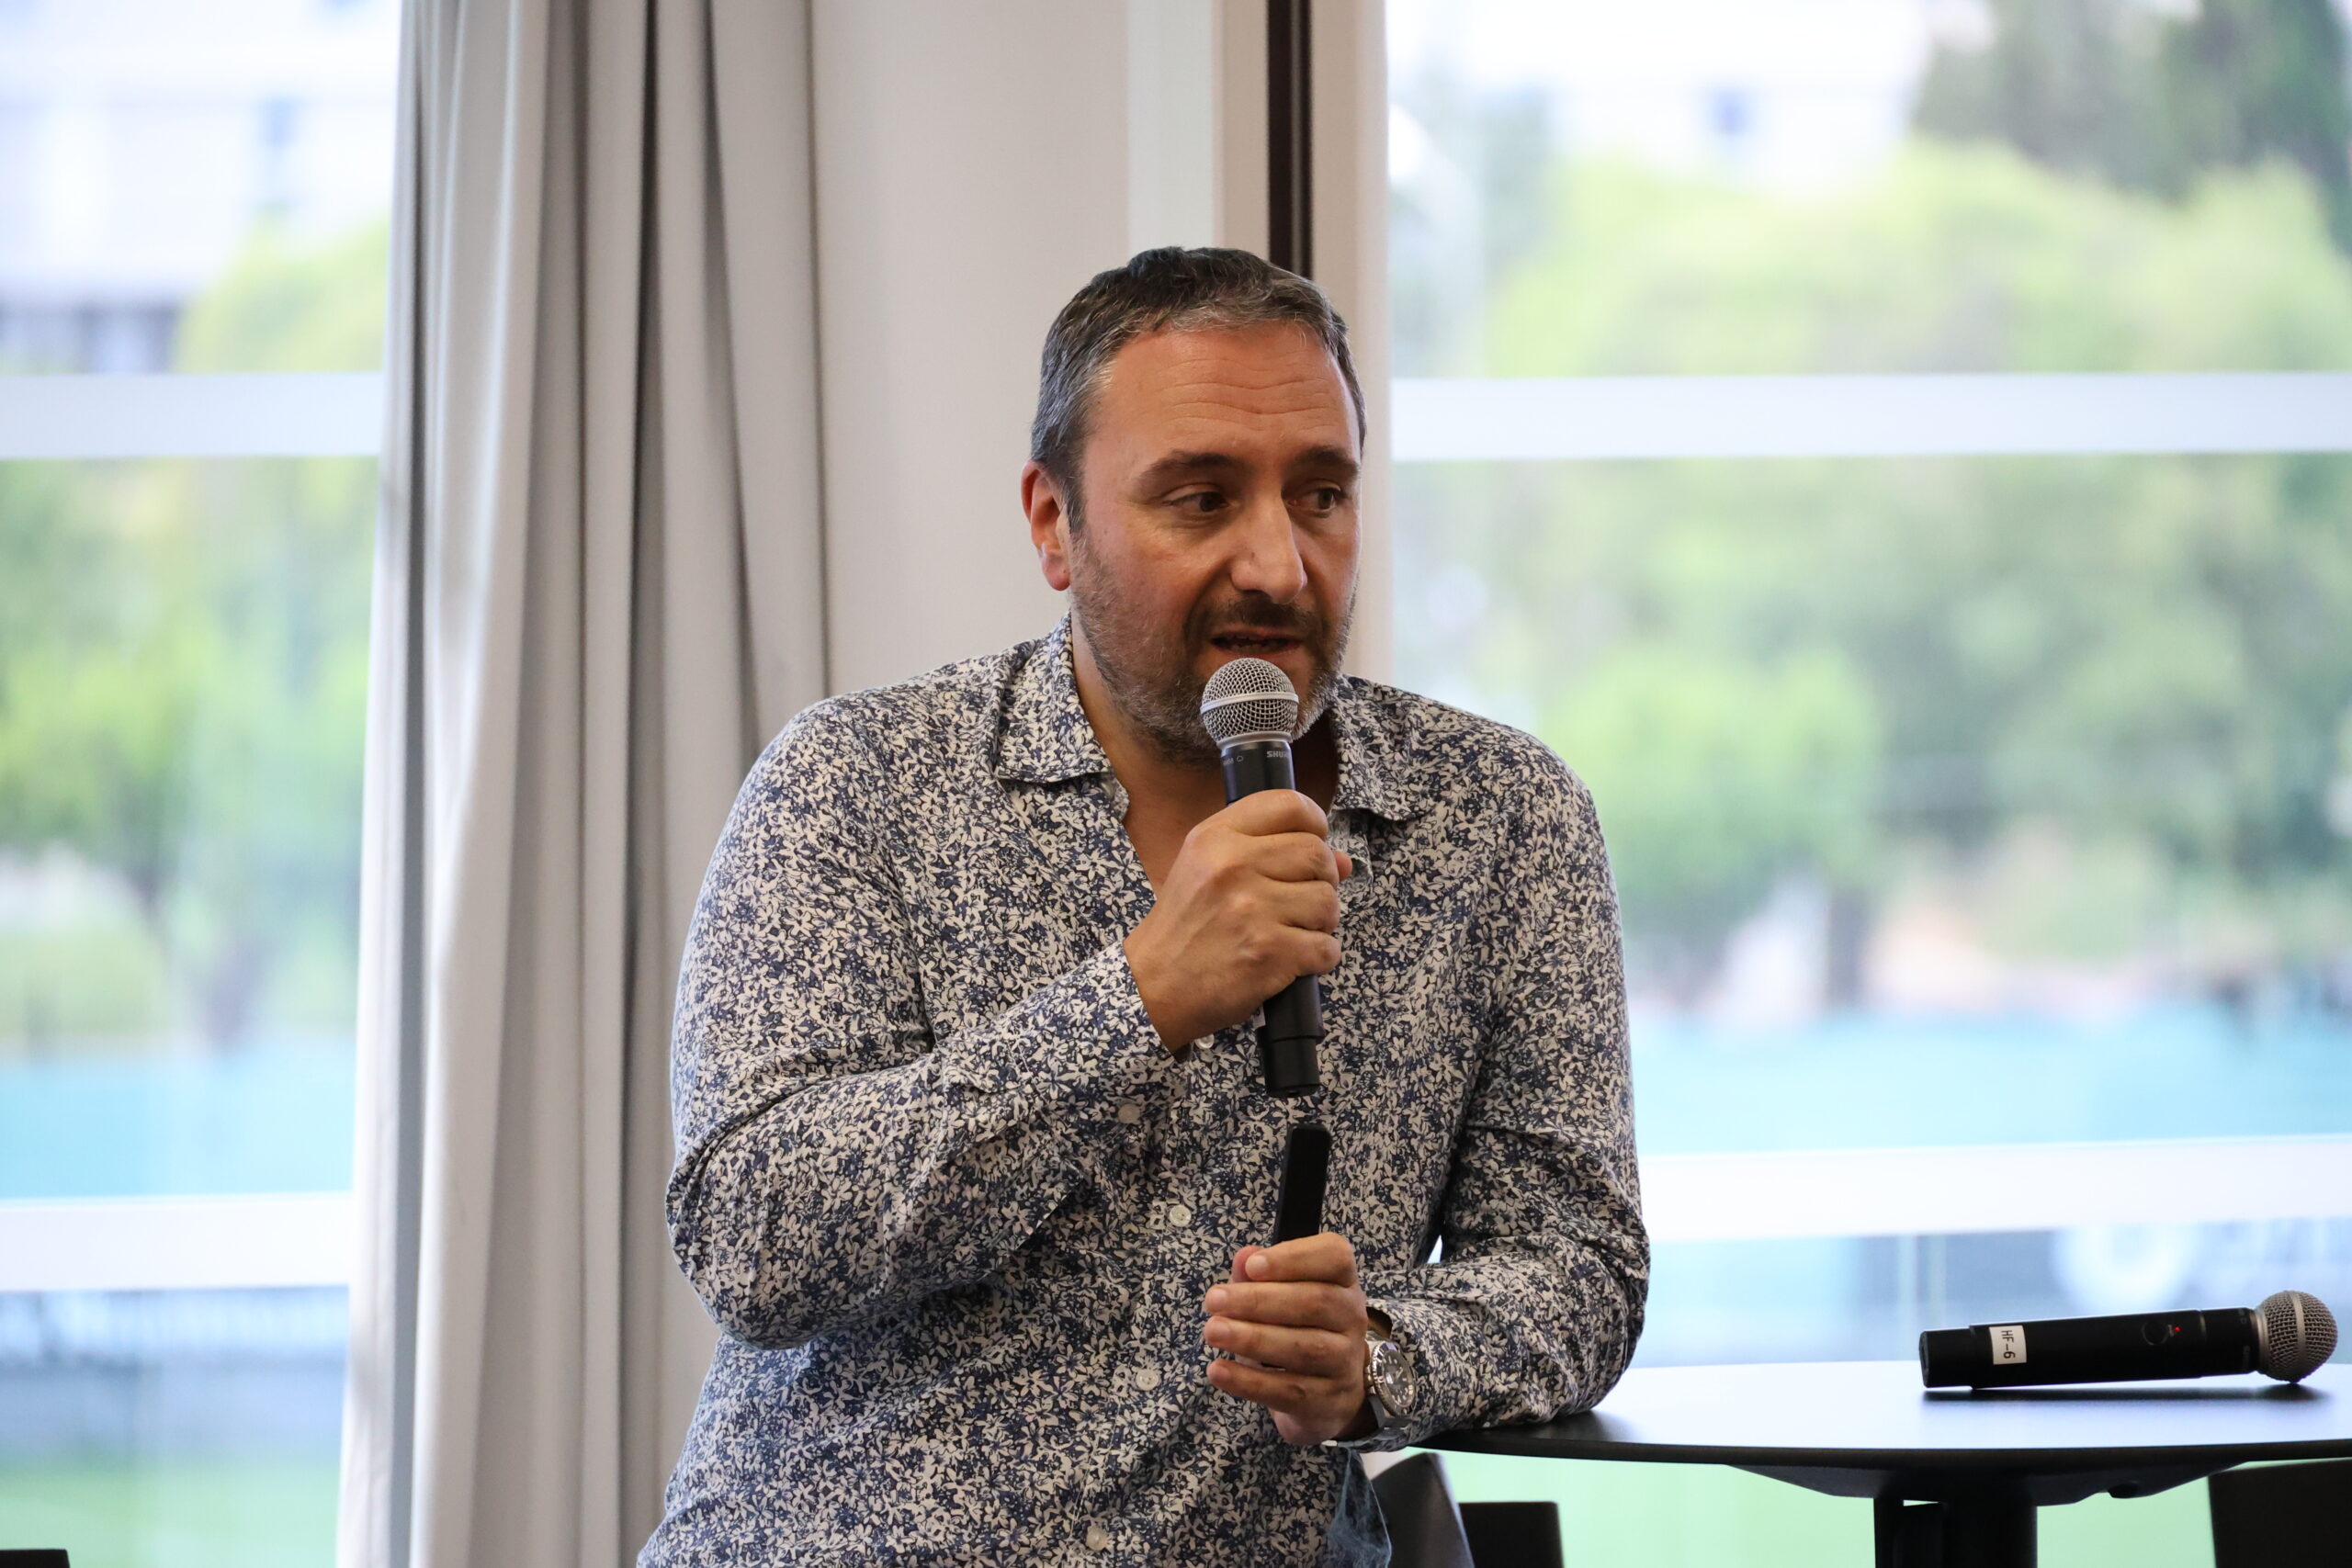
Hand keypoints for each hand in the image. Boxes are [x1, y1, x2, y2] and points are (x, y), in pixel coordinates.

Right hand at [1122, 790, 1353, 1049]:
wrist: (1153, 987)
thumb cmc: (1185, 930)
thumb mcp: (1207, 872)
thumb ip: (1270, 854)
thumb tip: (1342, 860)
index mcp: (1215, 838)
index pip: (1288, 805)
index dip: (1314, 824)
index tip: (1313, 842)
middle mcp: (1232, 866)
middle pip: (1317, 855)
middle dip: (1322, 881)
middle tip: (1300, 902)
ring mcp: (1251, 910)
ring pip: (1328, 902)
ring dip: (1321, 924)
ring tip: (1291, 933)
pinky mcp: (1268, 952)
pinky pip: (1326, 947)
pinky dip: (1318, 959)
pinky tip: (1291, 961)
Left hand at [1201, 1234, 1374, 1446]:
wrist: (1327, 1393)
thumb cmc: (1299, 1329)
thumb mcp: (1282, 1296)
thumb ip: (1260, 1275)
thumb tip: (1244, 1258)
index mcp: (1343, 1282)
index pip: (1334, 1257)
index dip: (1294, 1258)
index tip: (1252, 1266)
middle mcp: (1352, 1318)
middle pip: (1315, 1302)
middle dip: (1258, 1301)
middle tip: (1214, 1301)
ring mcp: (1345, 1362)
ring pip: (1304, 1348)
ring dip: (1253, 1339)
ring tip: (1213, 1332)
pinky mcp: (1328, 1401)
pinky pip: (1289, 1391)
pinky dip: (1249, 1382)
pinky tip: (1218, 1371)